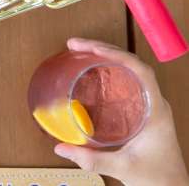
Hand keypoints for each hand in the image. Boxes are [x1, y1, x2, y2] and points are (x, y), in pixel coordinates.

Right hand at [53, 38, 188, 185]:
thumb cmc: (156, 177)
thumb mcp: (122, 168)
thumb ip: (91, 159)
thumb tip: (61, 149)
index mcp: (156, 110)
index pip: (140, 70)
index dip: (116, 54)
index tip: (92, 48)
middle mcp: (154, 102)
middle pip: (131, 64)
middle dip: (103, 49)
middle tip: (75, 45)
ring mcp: (149, 104)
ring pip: (129, 70)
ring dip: (105, 56)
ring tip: (80, 51)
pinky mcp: (141, 109)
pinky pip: (126, 81)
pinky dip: (108, 71)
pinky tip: (91, 71)